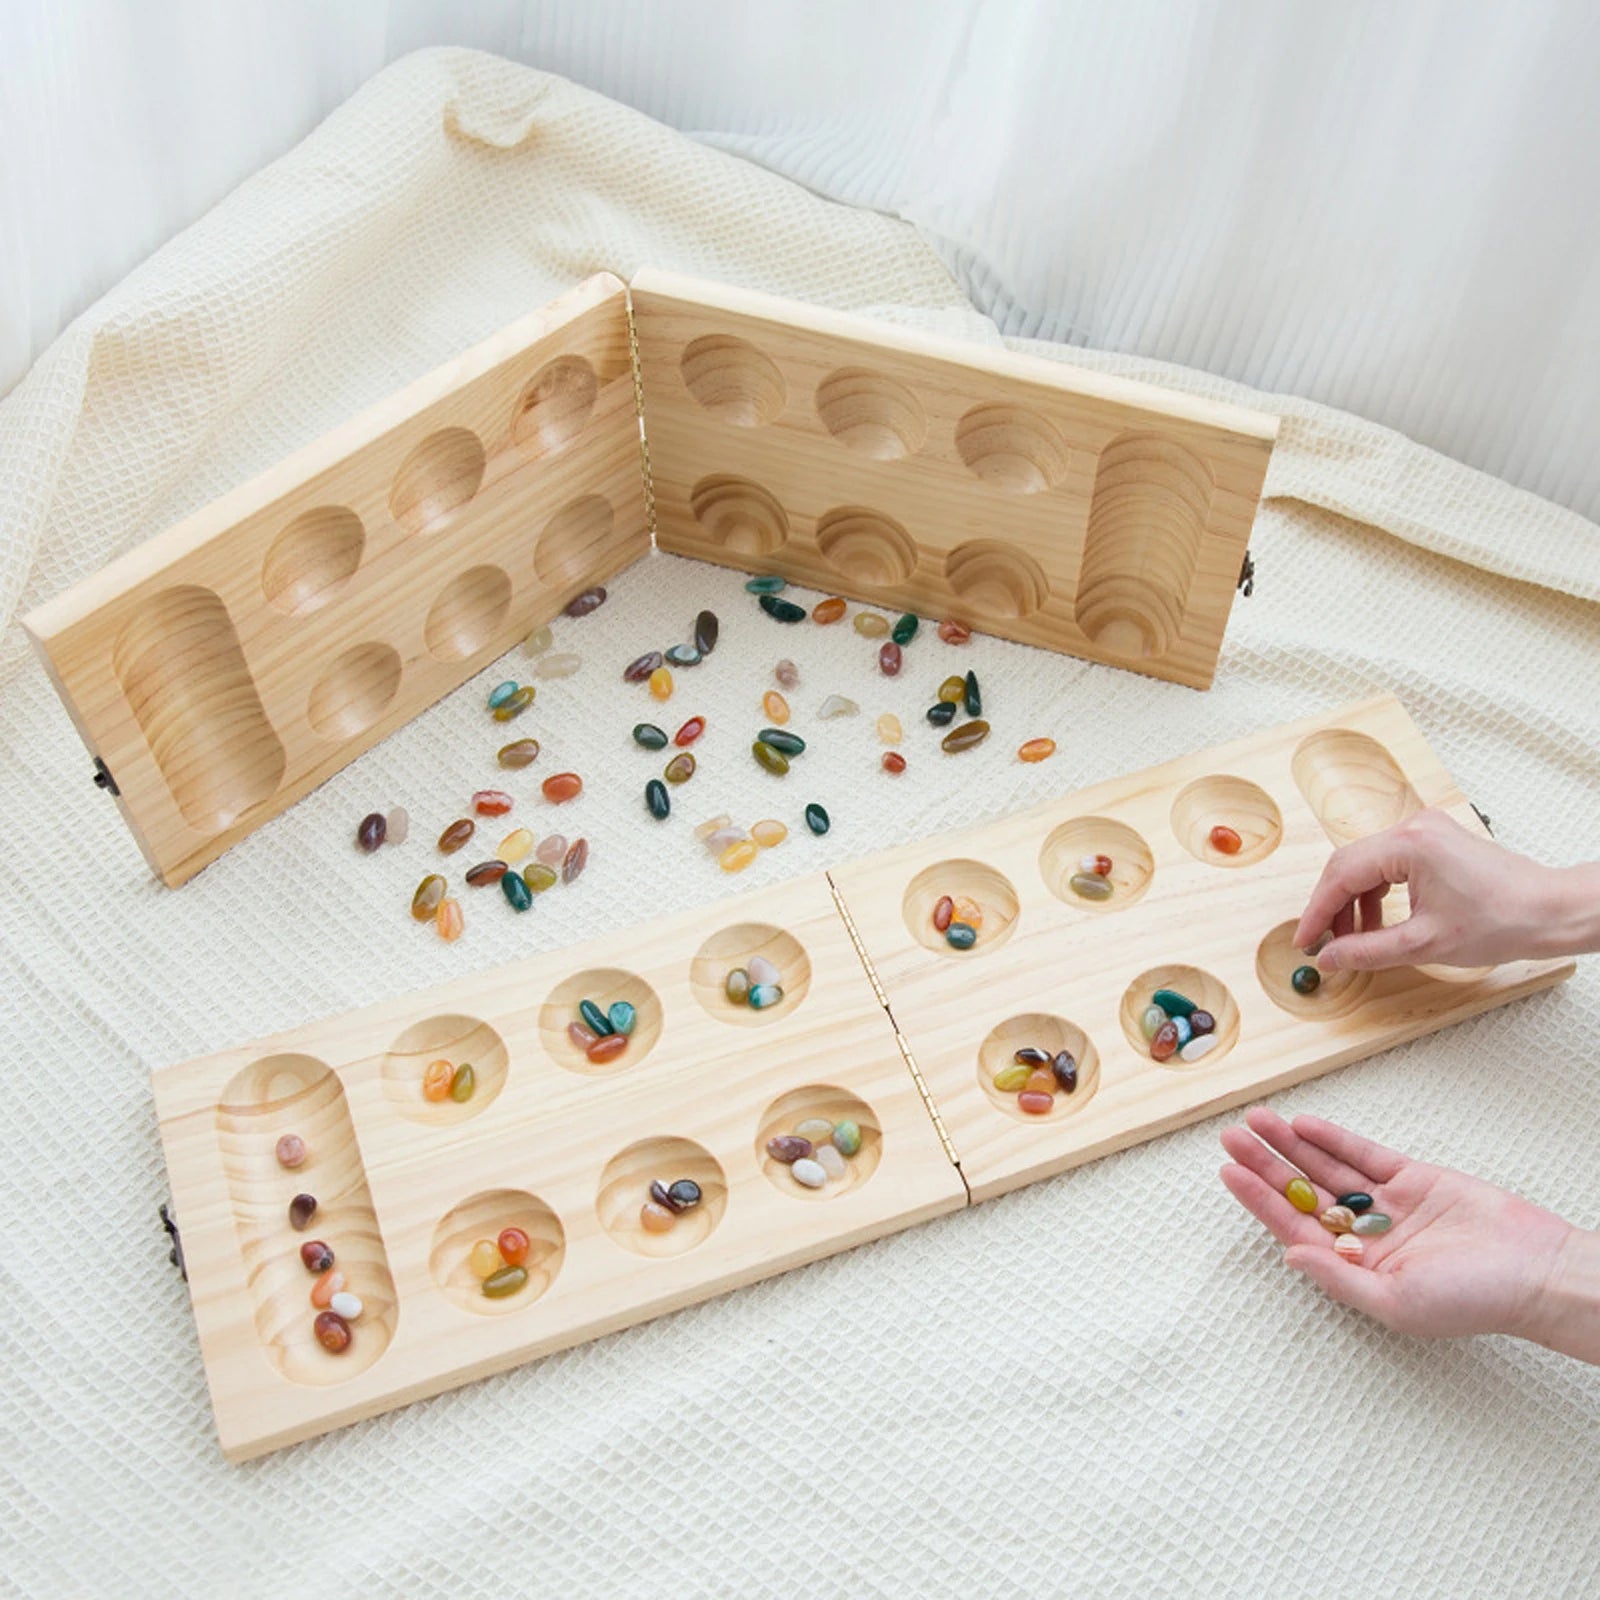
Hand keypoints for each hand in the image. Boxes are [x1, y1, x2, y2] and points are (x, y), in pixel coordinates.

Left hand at [1219, 1107, 1579, 1343]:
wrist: (1535, 1271)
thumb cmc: (1473, 1301)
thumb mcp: (1396, 1302)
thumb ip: (1339, 1277)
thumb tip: (1289, 1254)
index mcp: (1357, 1267)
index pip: (1295, 1226)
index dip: (1260, 1199)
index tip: (1229, 1173)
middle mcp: (1366, 1235)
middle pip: (1303, 1192)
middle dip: (1266, 1165)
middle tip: (1230, 1136)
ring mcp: (1388, 1204)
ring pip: (1327, 1169)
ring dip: (1291, 1145)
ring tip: (1256, 1121)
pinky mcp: (1414, 1179)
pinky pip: (1364, 1156)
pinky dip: (1334, 1140)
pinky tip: (1304, 1125)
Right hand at [1294, 808, 1588, 970]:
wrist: (1550, 911)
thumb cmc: (1503, 920)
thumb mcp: (1424, 944)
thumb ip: (1367, 951)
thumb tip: (1330, 958)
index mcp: (1409, 845)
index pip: (1342, 874)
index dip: (1318, 911)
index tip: (1306, 939)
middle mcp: (1414, 828)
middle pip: (1350, 864)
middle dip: (1334, 906)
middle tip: (1325, 941)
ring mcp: (1426, 831)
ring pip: (1368, 864)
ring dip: (1355, 902)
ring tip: (1355, 938)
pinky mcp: (1435, 841)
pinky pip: (1389, 864)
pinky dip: (1377, 893)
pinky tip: (1379, 921)